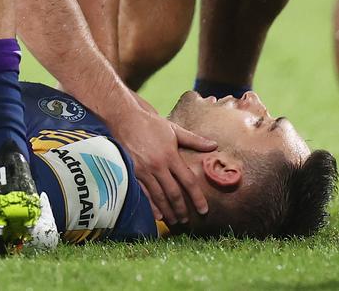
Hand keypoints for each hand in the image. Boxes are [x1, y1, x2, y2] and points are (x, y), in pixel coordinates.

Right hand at [113, 107, 216, 224]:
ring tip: (175, 221)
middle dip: (182, 209)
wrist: (125, 118)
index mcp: (171, 155)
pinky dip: (152, 205)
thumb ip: (194, 140)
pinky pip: (144, 192)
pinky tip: (158, 215)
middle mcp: (158, 165)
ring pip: (159, 196)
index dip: (197, 197)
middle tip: (188, 221)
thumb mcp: (173, 129)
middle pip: (173, 193)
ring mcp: (144, 170)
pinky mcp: (133, 172)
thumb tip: (214, 145)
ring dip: (168, 211)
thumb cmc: (150, 123)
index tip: (204, 210)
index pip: (188, 181)